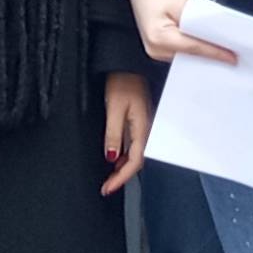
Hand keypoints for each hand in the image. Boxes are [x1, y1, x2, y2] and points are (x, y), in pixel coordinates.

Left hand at [101, 72, 152, 193]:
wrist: (128, 63)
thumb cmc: (123, 81)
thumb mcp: (114, 109)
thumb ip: (113, 134)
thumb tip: (111, 157)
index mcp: (142, 128)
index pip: (134, 162)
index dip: (121, 178)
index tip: (108, 188)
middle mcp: (145, 129)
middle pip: (137, 161)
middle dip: (122, 177)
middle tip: (107, 187)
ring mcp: (142, 125)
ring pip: (135, 153)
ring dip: (122, 168)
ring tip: (109, 177)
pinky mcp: (137, 120)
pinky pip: (133, 144)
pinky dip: (123, 155)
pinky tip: (115, 157)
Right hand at [130, 0, 233, 67]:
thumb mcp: (181, 2)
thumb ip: (198, 21)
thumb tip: (217, 35)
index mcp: (158, 37)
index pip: (194, 48)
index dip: (216, 53)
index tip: (233, 57)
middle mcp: (154, 49)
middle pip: (190, 56)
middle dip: (211, 55)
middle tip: (233, 54)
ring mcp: (155, 50)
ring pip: (186, 56)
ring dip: (203, 53)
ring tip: (223, 50)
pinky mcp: (158, 47)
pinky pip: (181, 52)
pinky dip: (194, 48)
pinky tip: (207, 45)